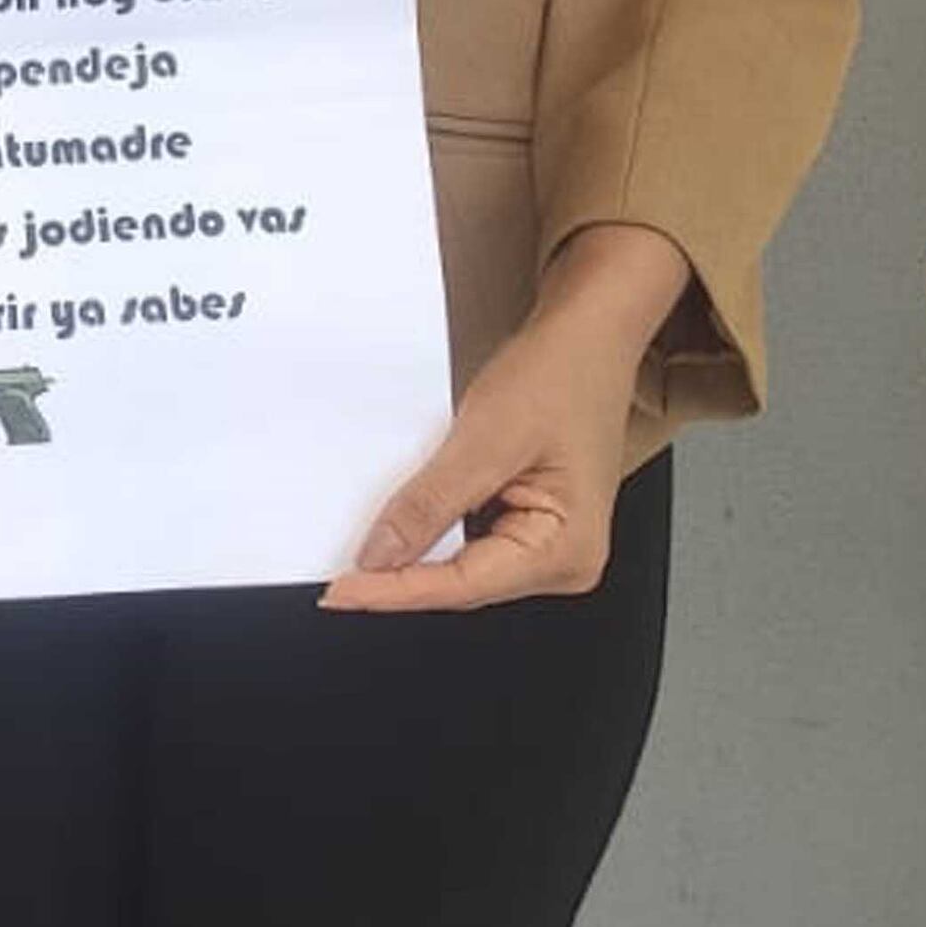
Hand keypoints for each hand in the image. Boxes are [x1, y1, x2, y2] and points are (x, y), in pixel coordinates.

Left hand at [319, 226, 692, 612]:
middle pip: (463, 583)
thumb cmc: (562, 374)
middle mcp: (565, 560)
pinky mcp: (530, 524)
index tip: (343, 592)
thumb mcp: (485, 438)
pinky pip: (470, 542)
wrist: (587, 334)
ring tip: (369, 541)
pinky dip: (434, 531)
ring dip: (416, 553)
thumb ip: (430, 503)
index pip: (463, 587)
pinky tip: (407, 520)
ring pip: (462, 565)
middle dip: (402, 576)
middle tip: (338, 572)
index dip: (395, 591)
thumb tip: (381, 555)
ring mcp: (549, 546)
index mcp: (567, 550)